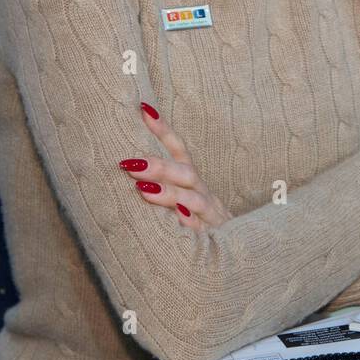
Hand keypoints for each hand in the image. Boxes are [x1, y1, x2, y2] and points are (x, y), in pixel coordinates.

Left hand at [119, 103, 233, 230]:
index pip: (179, 150)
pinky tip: (177, 217)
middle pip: (185, 173)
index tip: (144, 109)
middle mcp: (202, 193)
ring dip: (170, 193)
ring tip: (144, 189)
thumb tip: (125, 162)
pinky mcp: (213, 238)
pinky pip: (202, 230)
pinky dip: (190, 222)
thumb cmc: (196, 220)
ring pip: (194, 199)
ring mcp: (210, 215)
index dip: (163, 130)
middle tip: (129, 163)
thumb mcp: (179, 197)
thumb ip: (158, 181)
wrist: (235, 250)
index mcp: (192, 180)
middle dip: (159, 166)